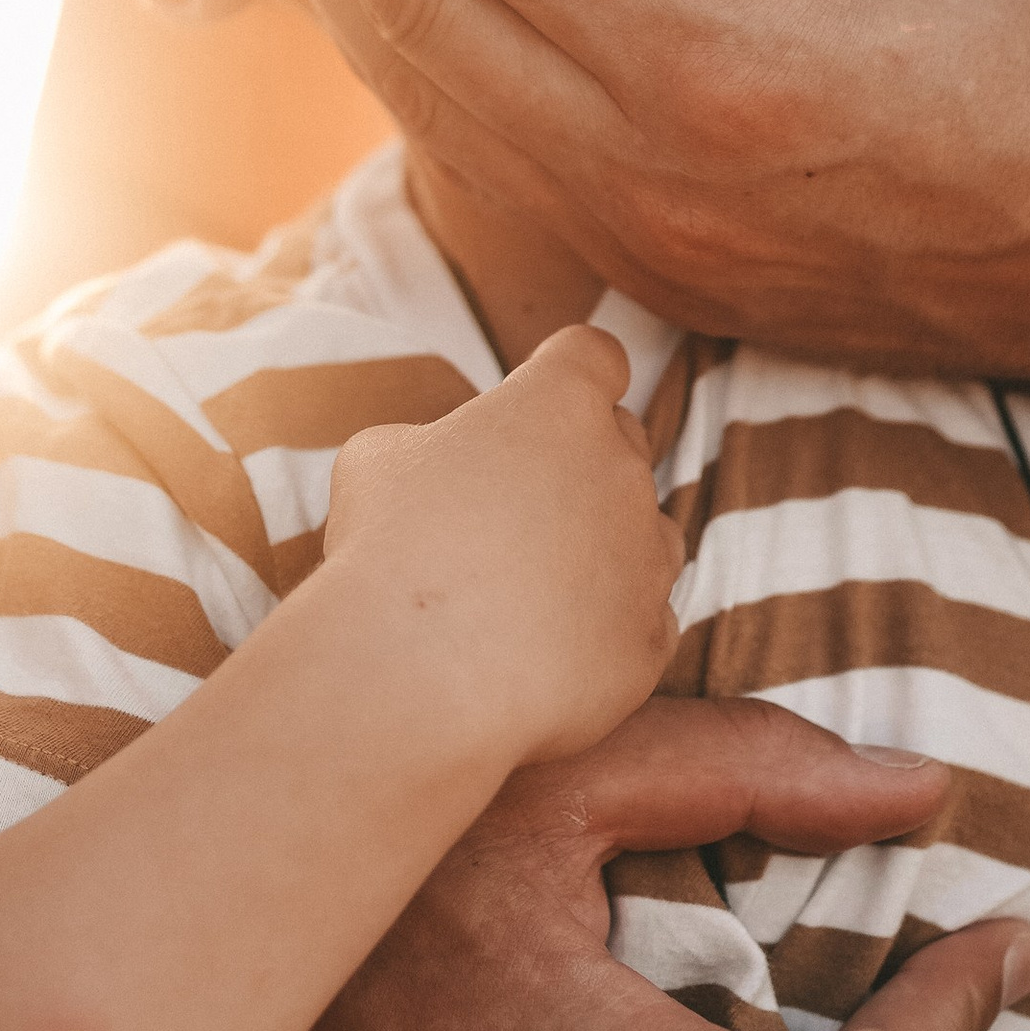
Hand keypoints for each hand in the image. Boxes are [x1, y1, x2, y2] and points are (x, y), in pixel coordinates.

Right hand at [323, 325, 683, 763]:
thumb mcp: (379, 458)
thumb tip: (445, 465)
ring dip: (604, 546)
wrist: (413, 674)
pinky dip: (604, 628)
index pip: (595, 356)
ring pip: (646, 534)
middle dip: (576, 464)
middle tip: (509, 509)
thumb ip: (435, 442)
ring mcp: (647, 557)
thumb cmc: (387, 548)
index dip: (571, 372)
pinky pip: (643, 620)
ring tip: (530, 586)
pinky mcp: (650, 639)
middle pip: (622, 443)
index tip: (543, 397)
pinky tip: (544, 648)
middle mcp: (622, 469)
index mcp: (560, 403)